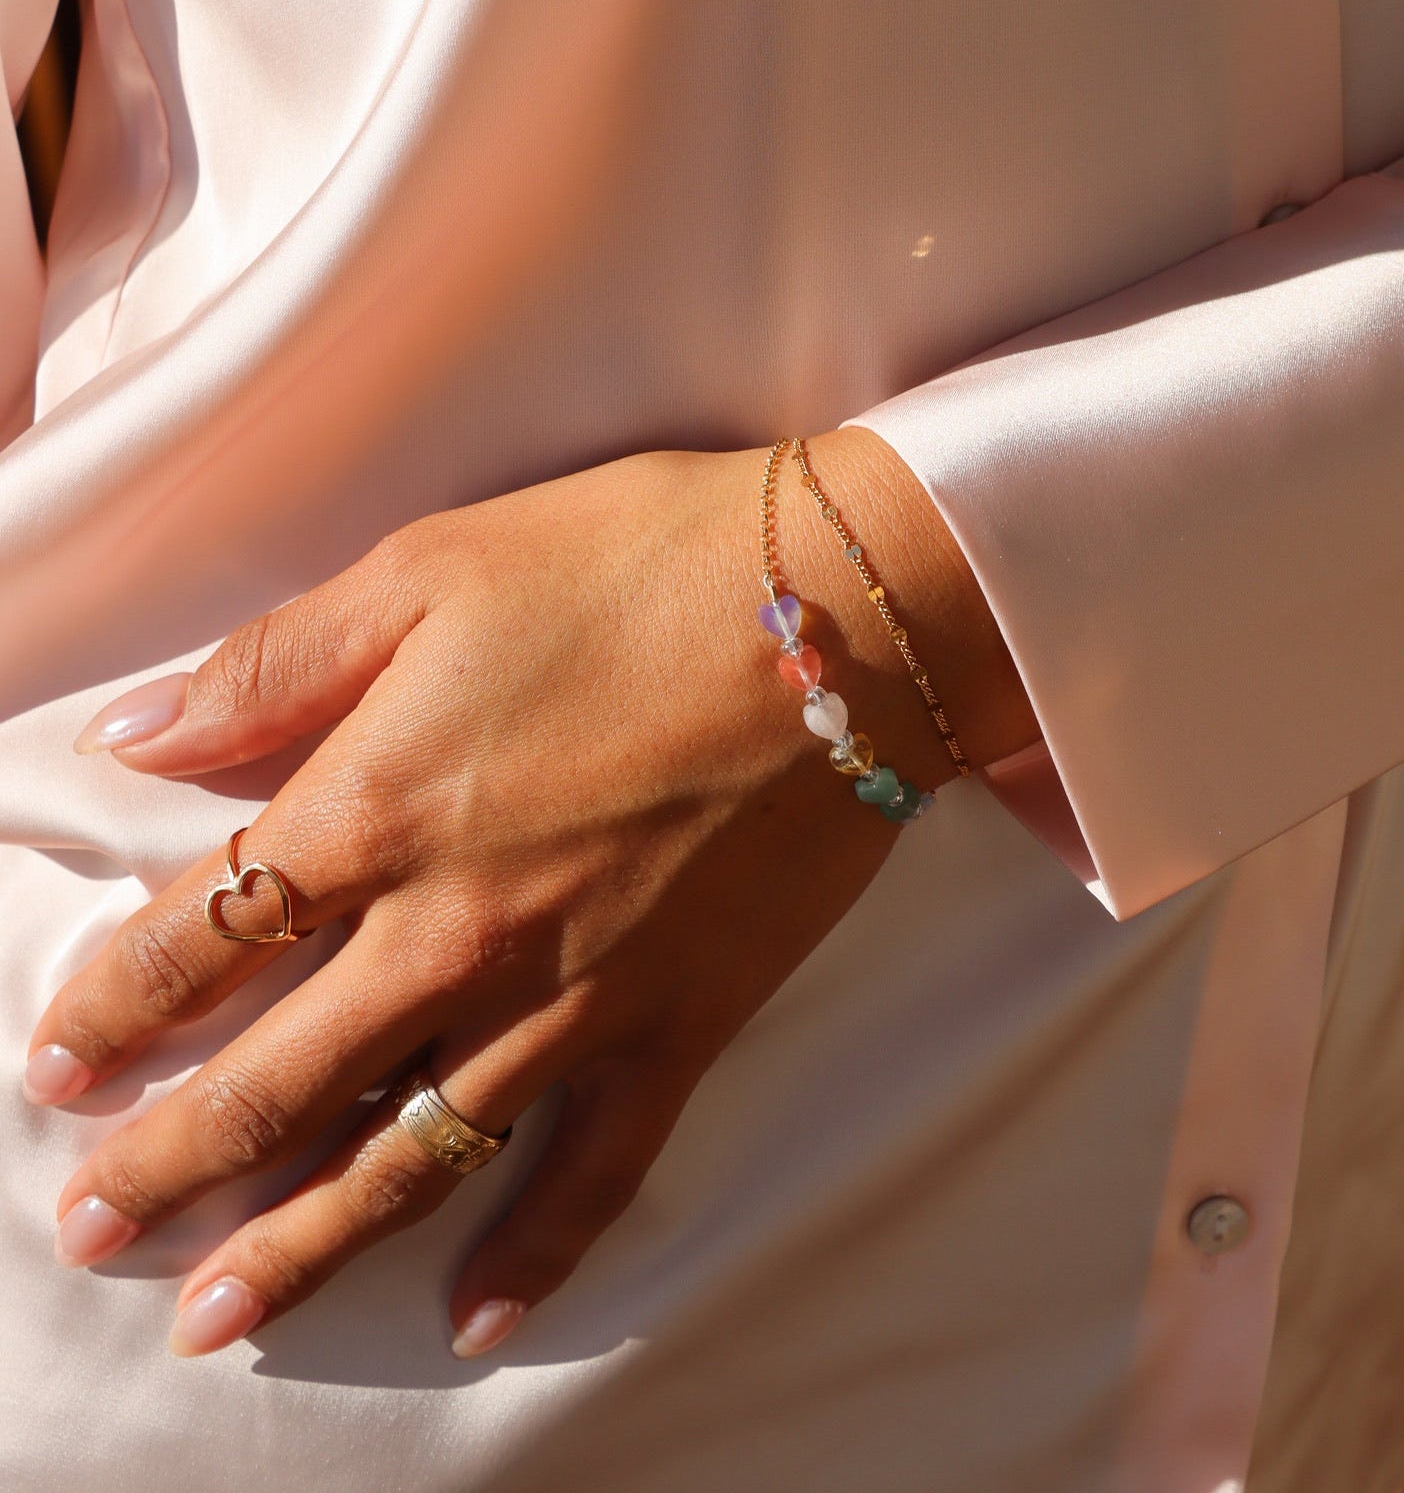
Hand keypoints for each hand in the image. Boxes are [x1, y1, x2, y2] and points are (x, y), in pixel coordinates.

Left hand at [25, 427, 1036, 1358]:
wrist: (846, 617)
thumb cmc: (639, 564)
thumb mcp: (435, 569)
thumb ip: (278, 664)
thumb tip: (136, 733)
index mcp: (380, 809)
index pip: (203, 936)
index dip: (116, 1004)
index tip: (58, 1061)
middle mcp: (458, 933)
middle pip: (278, 1080)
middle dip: (169, 1161)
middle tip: (91, 1227)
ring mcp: (573, 999)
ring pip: (408, 1156)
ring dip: (299, 1245)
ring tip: (216, 1317)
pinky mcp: (679, 1026)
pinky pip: (596, 1170)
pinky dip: (536, 1251)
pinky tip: (477, 1315)